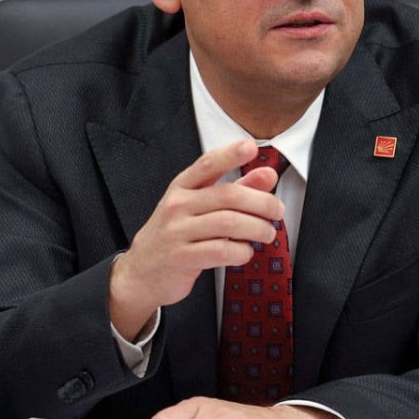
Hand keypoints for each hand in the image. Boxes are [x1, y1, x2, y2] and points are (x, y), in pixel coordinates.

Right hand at [109, 139, 283, 337]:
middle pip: (228, 196)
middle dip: (261, 203)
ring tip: (267, 233)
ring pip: (228, 223)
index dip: (230, 154)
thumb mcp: (200, 206)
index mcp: (182, 187)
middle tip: (277, 211)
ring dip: (257, 228)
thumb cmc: (177, 233)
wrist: (141, 271)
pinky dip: (241, 252)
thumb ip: (236, 189)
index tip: (252, 147)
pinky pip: (220, 251)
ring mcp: (176, 232)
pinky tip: (246, 252)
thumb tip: (268, 175)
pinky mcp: (181, 258)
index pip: (207, 164)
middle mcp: (177, 205)